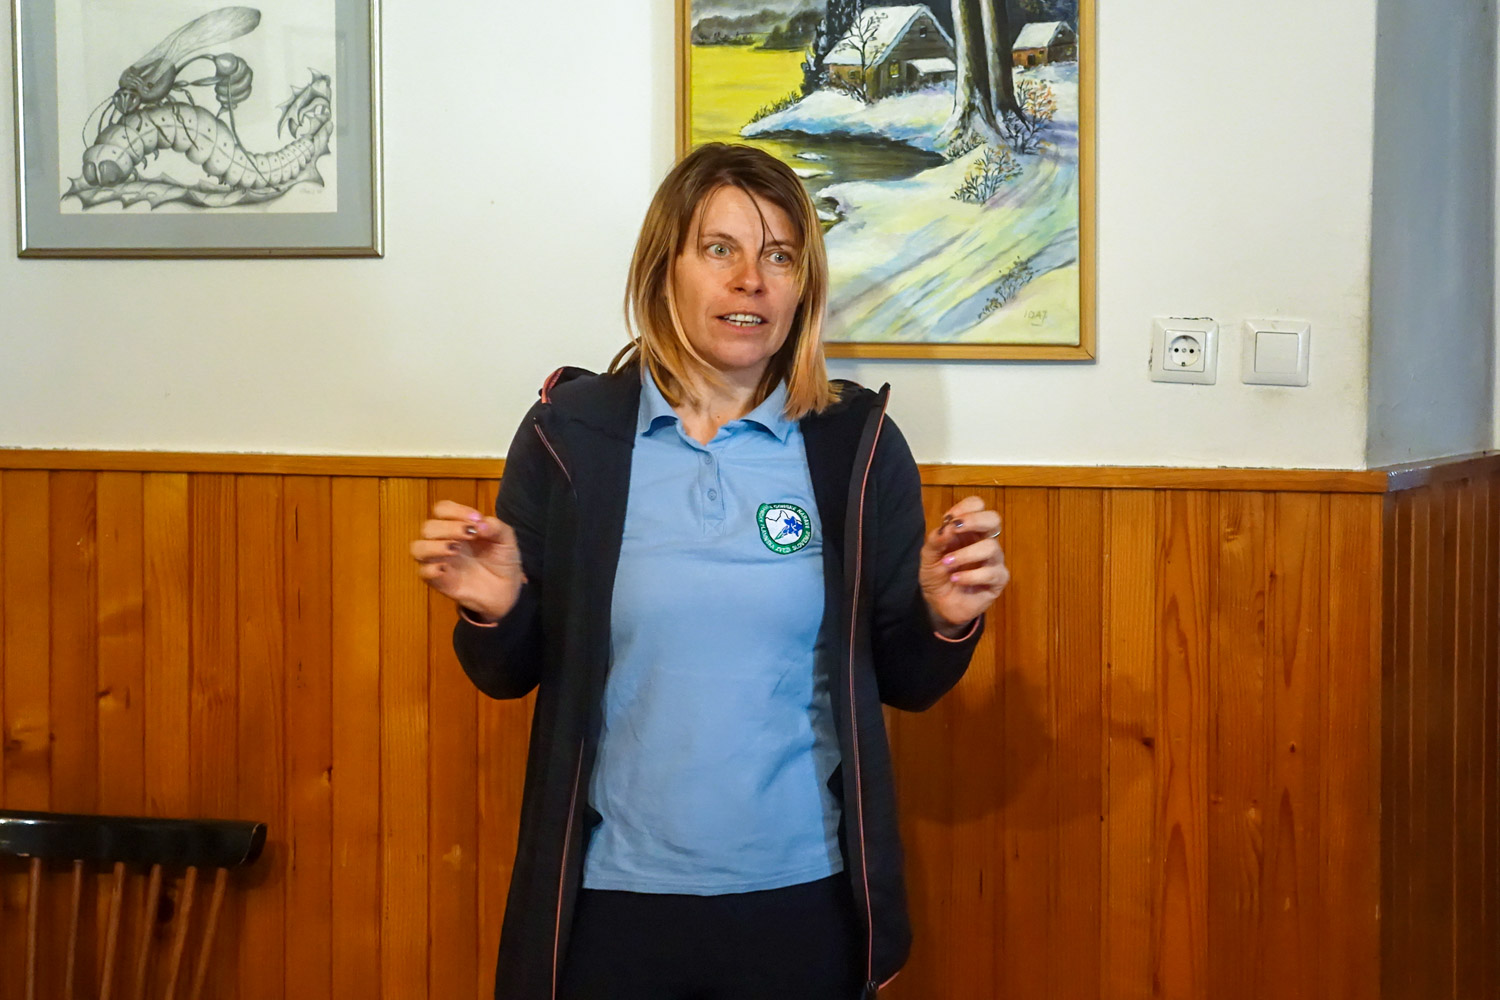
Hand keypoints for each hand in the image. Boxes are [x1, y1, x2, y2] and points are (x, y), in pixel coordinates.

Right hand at [410, 501, 526, 622]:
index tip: (476, 519)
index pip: (442, 510)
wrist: (506, 589)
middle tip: (470, 534)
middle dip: (448, 528)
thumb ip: (496, 527)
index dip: (455, 510)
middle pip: (429, 527)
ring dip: (434, 546)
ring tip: (455, 549)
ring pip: (418, 548)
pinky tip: (446, 568)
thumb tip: (480, 523)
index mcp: (457, 527)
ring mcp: (439, 561)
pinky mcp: (439, 581)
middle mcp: (443, 541)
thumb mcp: (506, 540)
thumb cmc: (501, 560)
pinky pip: (423, 573)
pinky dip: (431, 569)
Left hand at [918, 496, 1009, 634]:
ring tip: (948, 564)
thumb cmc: (937, 575)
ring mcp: (993, 560)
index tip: (949, 519)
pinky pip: (990, 572)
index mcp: (968, 530)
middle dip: (975, 520)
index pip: (977, 506)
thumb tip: (947, 526)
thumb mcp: (928, 557)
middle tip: (956, 528)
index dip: (965, 508)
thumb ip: (936, 540)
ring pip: (991, 546)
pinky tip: (956, 579)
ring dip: (966, 554)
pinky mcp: (998, 579)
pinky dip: (970, 575)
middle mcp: (983, 540)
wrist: (938, 604)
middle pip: (993, 518)